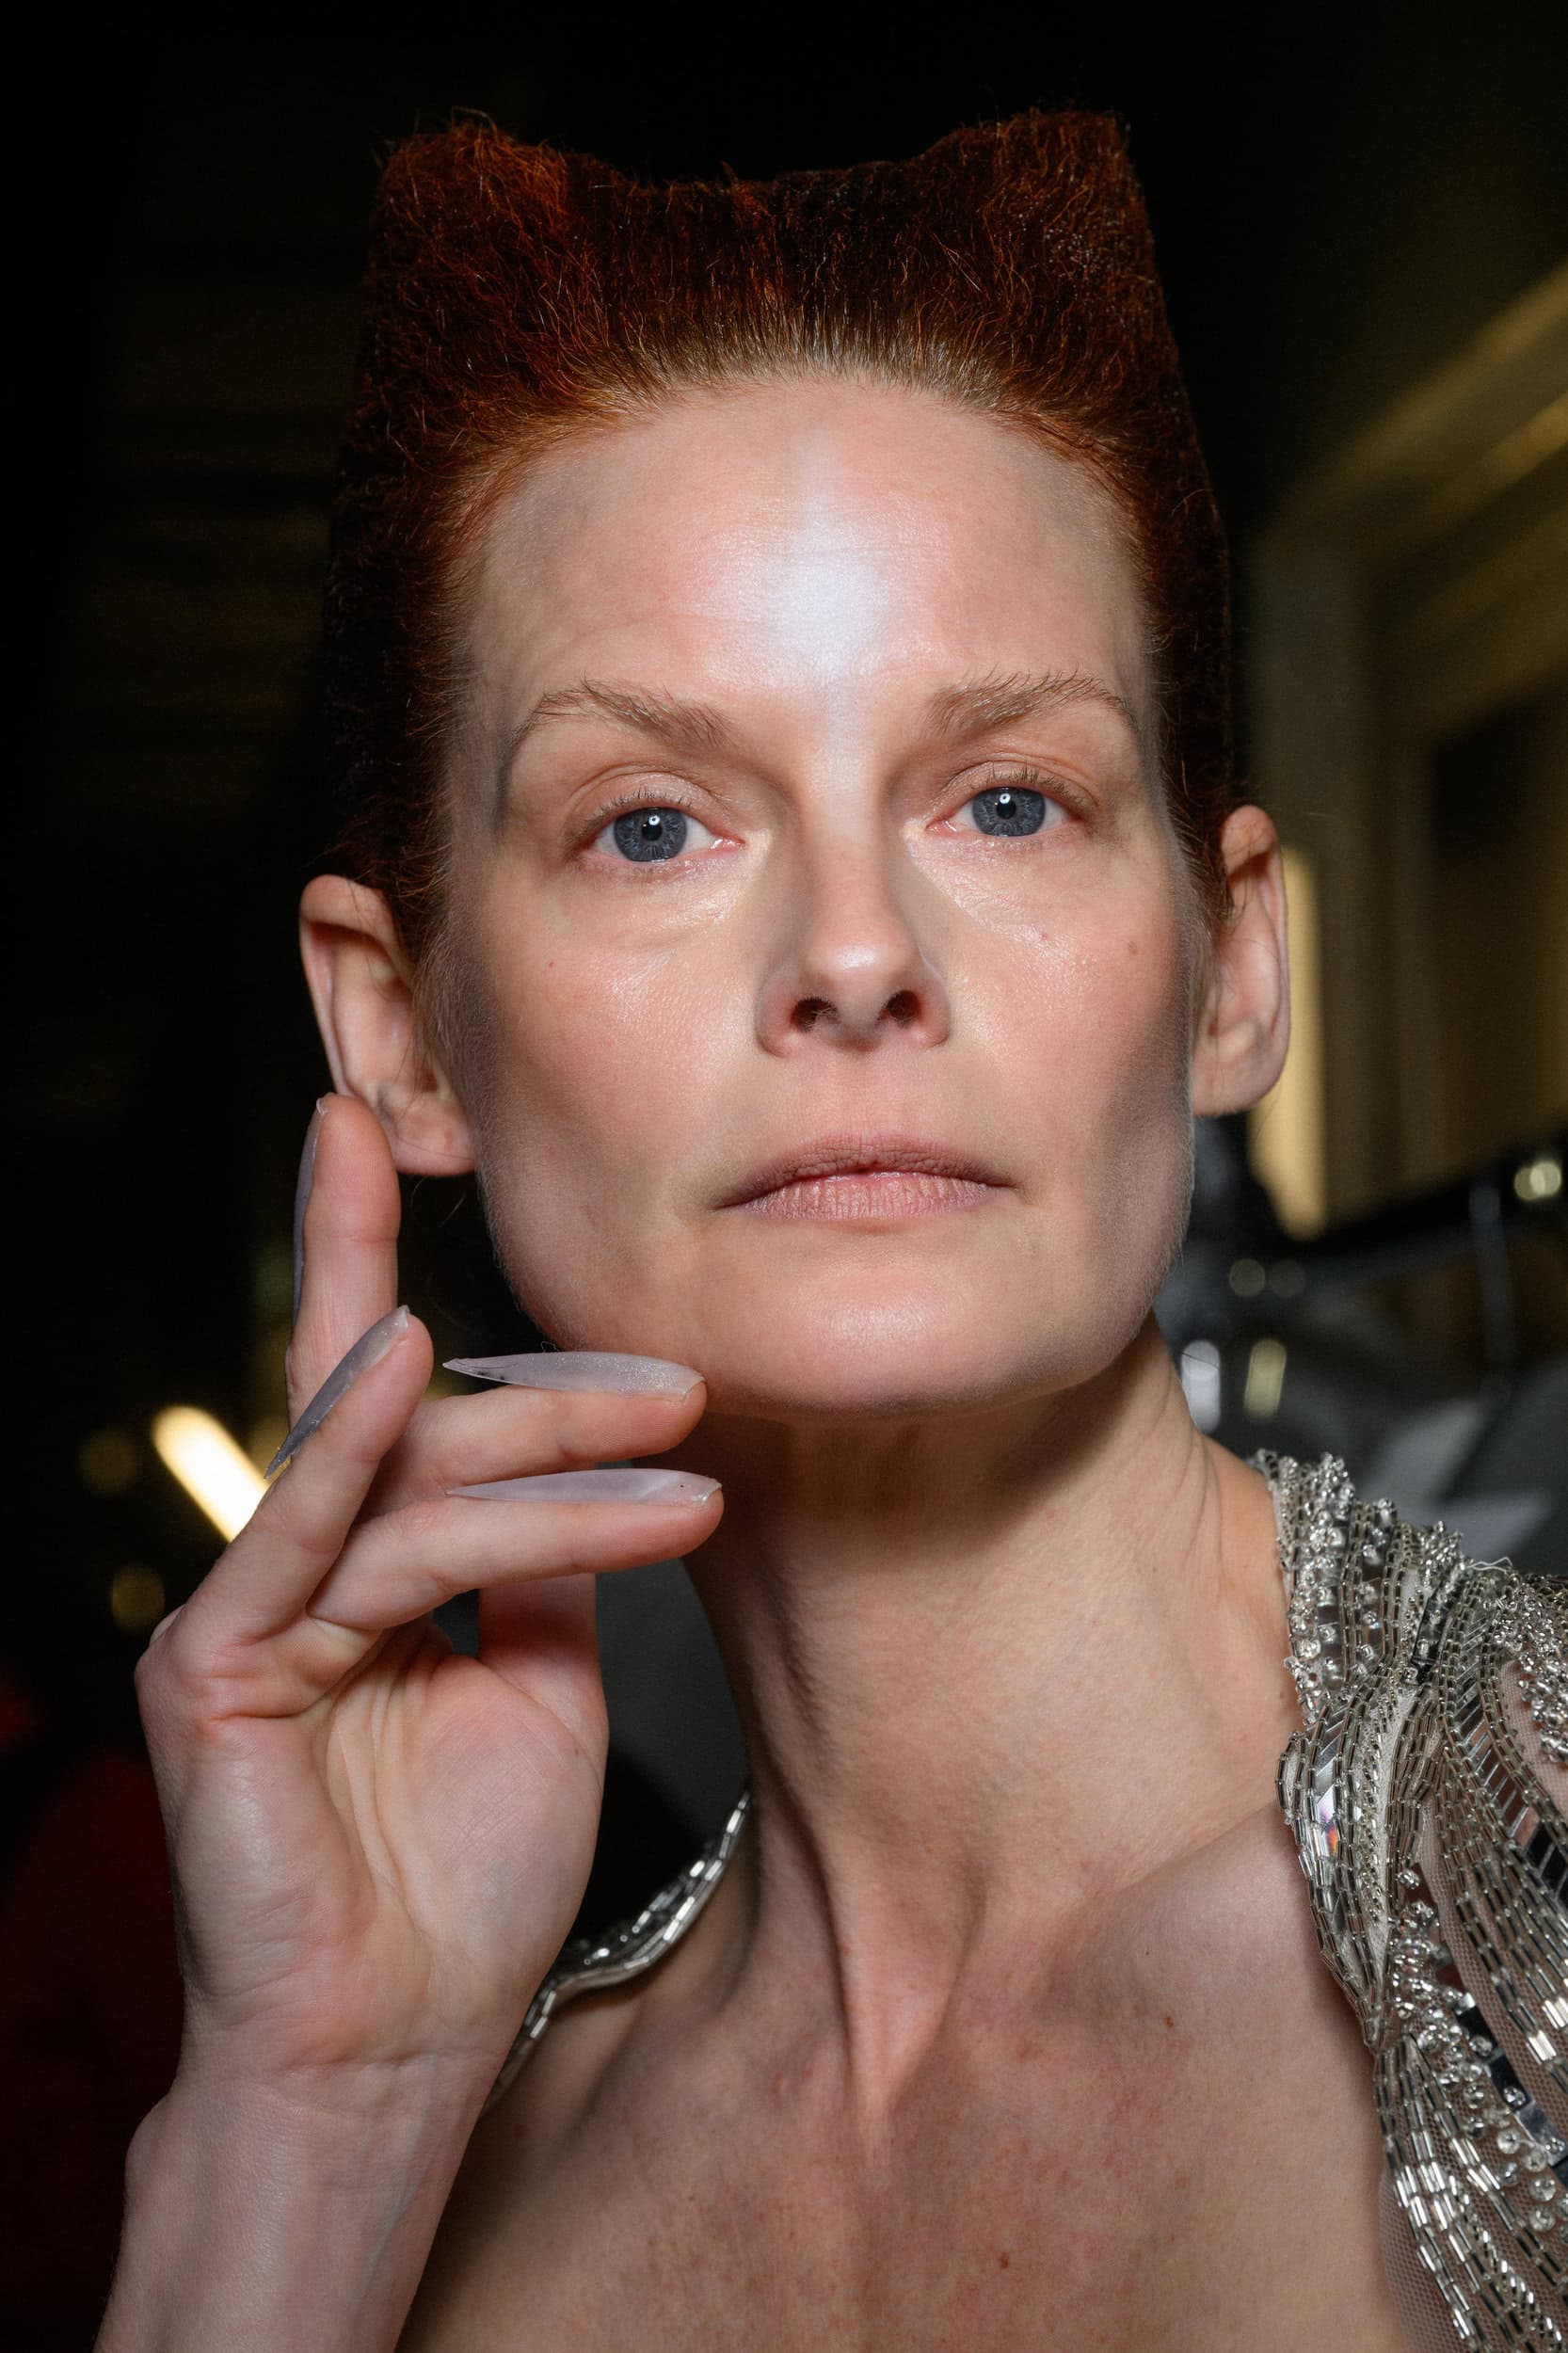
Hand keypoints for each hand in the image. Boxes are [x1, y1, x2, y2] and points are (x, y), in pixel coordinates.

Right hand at [135, 1095, 721, 2109]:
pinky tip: (412, 1364)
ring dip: (542, 1451)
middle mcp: (293, 1564)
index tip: (396, 1126)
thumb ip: (539, 1562)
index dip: (369, 1244)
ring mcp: (248, 1611)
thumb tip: (593, 1459)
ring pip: (400, 1478)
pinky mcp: (218, 1671)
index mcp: (359, 1559)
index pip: (380, 1385)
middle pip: (406, 1413)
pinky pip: (309, 1543)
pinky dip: (358, 1453)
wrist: (400, 2048)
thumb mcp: (540, 1682)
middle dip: (553, 1389)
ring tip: (671, 1434)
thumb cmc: (461, 1882)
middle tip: (686, 1383)